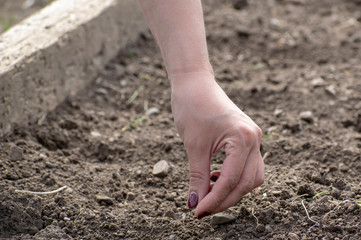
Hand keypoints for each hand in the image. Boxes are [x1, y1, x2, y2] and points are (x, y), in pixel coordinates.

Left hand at [170, 71, 263, 217]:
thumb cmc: (192, 108)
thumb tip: (195, 204)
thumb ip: (198, 177)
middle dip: (225, 199)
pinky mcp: (247, 138)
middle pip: (247, 182)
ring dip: (233, 190)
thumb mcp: (194, 146)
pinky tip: (216, 178)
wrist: (194, 83)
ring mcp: (253, 137)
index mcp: (243, 138)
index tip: (198, 212)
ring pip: (252, 177)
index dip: (214, 200)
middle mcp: (254, 139)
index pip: (231, 180)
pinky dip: (235, 177)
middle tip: (203, 209)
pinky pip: (248, 165)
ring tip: (210, 194)